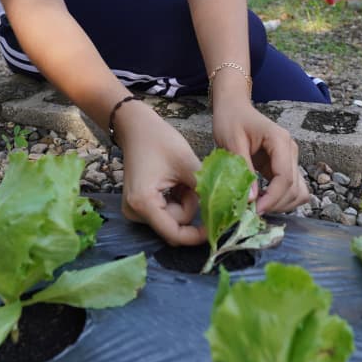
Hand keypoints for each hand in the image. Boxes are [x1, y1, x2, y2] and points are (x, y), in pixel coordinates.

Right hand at [116, 101, 206, 245]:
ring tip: (182, 178)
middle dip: (190, 207)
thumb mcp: (186, 163)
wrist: (135, 126)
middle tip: (193, 183)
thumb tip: (226, 207)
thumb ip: (205, 188)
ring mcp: (135, 210)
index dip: (197, 235)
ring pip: (172, 219)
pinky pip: (166, 212)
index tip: (216, 228)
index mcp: (143, 203)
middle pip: (174, 226)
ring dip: (185, 202)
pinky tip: (175, 182)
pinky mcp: (139, 205)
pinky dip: (177, 200)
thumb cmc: (158, 139)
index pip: (174, 234)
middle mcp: (135, 211)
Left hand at [211, 101, 310, 214]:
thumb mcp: (231, 142)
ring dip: (281, 204)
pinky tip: (264, 200)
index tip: (255, 210)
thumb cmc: (231, 120)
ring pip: (298, 191)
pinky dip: (282, 199)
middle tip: (252, 212)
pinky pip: (292, 188)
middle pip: (294, 187)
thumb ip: (243, 169)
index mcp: (280, 141)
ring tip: (258, 207)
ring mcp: (290, 158)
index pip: (284, 177)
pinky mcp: (285, 165)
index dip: (272, 198)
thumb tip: (251, 199)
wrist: (235, 108)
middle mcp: (290, 150)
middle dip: (275, 204)